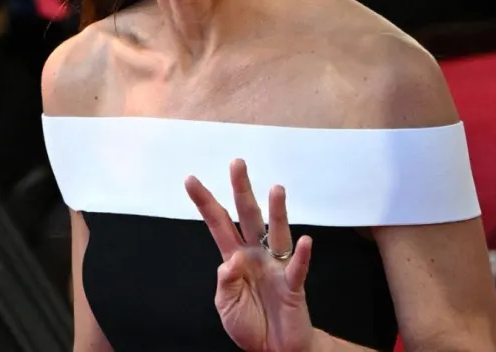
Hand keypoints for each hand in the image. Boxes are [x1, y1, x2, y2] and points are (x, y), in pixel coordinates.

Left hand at [185, 159, 315, 351]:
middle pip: (248, 216)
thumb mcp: (226, 305)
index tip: (190, 179)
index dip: (205, 202)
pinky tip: (305, 240)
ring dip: (277, 212)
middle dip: (242, 190)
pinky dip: (302, 256)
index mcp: (234, 257)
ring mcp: (276, 268)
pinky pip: (298, 268)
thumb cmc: (250, 324)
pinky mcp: (293, 286)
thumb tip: (232, 260)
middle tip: (237, 163)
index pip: (218, 223)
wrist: (274, 351)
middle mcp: (256, 255)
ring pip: (276, 234)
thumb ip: (226, 282)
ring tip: (276, 189)